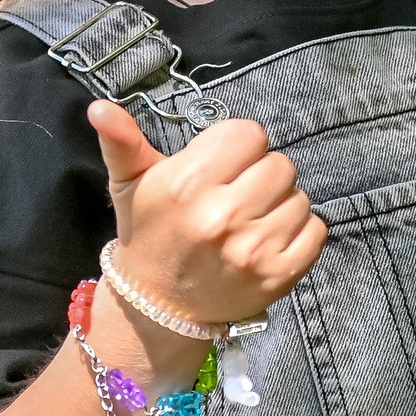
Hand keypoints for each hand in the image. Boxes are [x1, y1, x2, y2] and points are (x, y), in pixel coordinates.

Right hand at [89, 102, 326, 326]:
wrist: (157, 308)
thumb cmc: (149, 235)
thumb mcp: (129, 185)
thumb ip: (122, 142)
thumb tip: (99, 107)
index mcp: (187, 184)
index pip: (249, 134)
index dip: (238, 147)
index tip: (222, 167)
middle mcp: (221, 216)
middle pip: (280, 163)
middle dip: (261, 175)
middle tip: (238, 195)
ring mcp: (253, 249)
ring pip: (299, 196)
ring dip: (280, 205)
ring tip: (251, 220)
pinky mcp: (278, 276)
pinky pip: (316, 230)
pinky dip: (299, 232)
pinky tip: (269, 239)